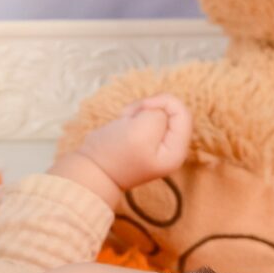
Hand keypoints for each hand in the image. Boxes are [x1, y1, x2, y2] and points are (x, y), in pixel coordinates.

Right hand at [54, 95, 192, 206]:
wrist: (91, 170)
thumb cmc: (114, 154)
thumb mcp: (141, 131)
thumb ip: (158, 115)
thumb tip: (159, 111)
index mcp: (176, 152)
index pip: (182, 113)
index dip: (163, 102)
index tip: (142, 107)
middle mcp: (172, 149)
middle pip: (171, 111)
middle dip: (149, 107)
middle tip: (129, 116)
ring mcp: (159, 144)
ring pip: (157, 111)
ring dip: (139, 111)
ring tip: (124, 121)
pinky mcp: (145, 138)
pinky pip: (146, 117)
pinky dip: (134, 116)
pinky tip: (123, 124)